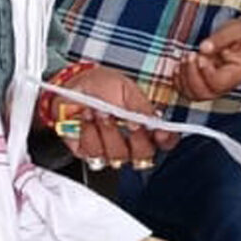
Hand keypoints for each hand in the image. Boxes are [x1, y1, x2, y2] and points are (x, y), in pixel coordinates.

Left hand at [51, 65, 173, 168]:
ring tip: (98, 111)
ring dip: (107, 132)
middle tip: (125, 118)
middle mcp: (131, 143)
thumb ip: (141, 106)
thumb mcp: (127, 88)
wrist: (74, 84)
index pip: (165, 142)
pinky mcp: (88, 152)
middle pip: (143, 155)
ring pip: (117, 156)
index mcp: (147, 127)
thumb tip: (151, 121)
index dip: (165, 139)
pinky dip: (88, 133)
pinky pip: (92, 152)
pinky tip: (86, 118)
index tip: (157, 131)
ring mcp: (109, 150)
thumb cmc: (103, 86)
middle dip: (134, 136)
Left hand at [174, 18, 240, 101]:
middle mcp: (225, 85)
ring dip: (183, 78)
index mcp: (237, 74)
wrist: (240, 40)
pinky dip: (178, 81)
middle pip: (204, 93)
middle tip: (190, 55)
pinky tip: (179, 66)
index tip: (201, 55)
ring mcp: (213, 87)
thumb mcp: (235, 31)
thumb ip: (221, 38)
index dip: (205, 71)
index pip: (218, 83)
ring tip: (185, 58)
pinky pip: (186, 92)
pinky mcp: (203, 84)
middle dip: (191, 75)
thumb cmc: (239, 36)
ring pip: (194, 95)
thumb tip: (204, 48)